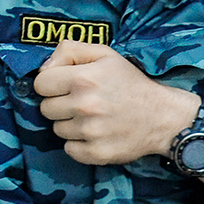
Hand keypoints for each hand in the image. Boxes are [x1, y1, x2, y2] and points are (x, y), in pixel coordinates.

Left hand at [33, 40, 196, 166]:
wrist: (162, 116)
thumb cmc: (131, 83)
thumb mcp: (105, 54)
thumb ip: (70, 50)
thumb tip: (43, 68)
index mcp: (84, 78)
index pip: (40, 84)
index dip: (51, 84)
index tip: (65, 86)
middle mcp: (85, 105)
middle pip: (45, 109)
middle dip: (60, 105)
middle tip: (82, 103)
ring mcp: (90, 131)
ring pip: (57, 130)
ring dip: (71, 125)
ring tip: (93, 118)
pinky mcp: (96, 153)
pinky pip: (69, 149)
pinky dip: (79, 144)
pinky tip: (96, 134)